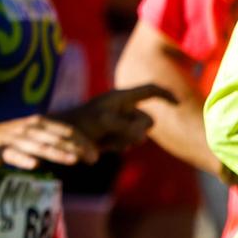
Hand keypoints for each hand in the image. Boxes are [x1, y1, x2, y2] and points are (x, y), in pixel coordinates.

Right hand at [0, 114, 96, 170]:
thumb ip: (50, 140)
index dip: (83, 141)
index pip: (66, 130)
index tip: (97, 154)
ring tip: (73, 161)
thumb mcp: (30, 135)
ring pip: (39, 146)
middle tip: (94, 160)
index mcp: (37, 122)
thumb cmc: (5, 140)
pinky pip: (12, 154)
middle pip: (57, 137)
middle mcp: (28, 128)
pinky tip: (34, 165)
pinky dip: (23, 159)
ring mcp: (13, 139)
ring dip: (57, 153)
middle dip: (77, 148)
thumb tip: (76, 151)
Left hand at [58, 83, 173, 152]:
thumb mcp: (104, 122)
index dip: (166, 95)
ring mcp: (119, 122)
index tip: (178, 104)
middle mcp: (123, 108)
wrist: (60, 137)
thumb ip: (126, 127)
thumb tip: (142, 137)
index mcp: (121, 97)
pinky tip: (102, 147)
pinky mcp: (113, 135)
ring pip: (138, 135)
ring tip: (105, 141)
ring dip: (125, 141)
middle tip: (116, 134)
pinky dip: (117, 147)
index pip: (150, 90)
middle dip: (136, 130)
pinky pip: (127, 144)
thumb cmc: (79, 123)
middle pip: (148, 121)